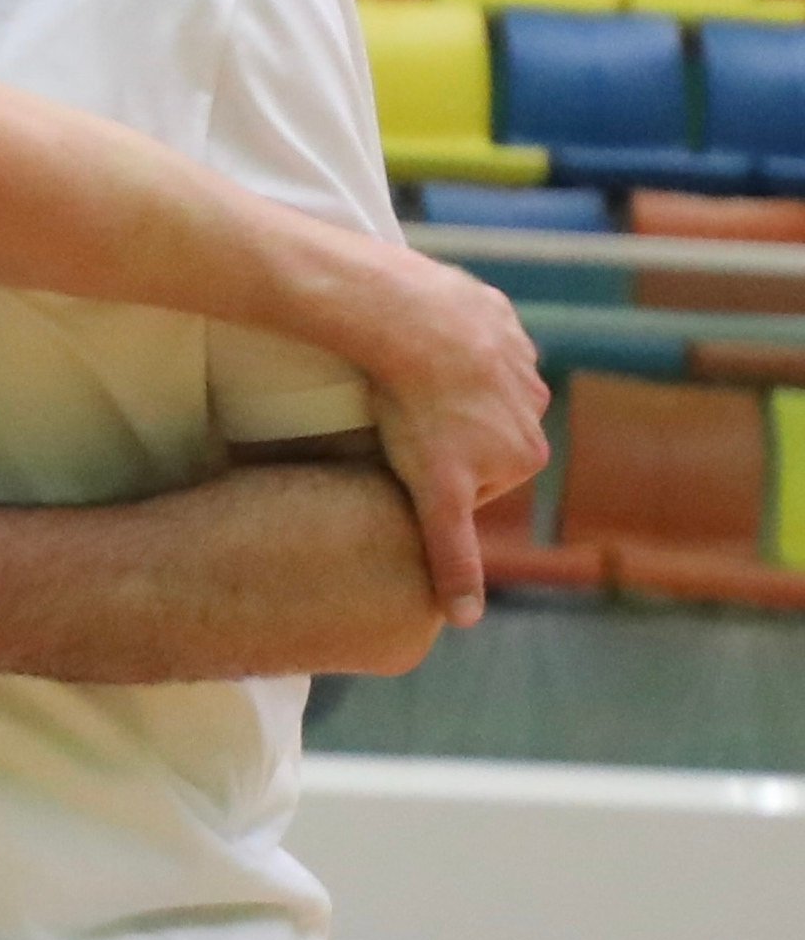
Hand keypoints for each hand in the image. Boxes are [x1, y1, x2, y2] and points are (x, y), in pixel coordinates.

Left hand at [353, 255, 547, 627]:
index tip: (408, 469)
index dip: (431, 484)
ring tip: (405, 393)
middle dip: (438, 444)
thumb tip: (466, 620)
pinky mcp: (497, 320)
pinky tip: (417, 355)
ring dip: (438, 399)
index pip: (471, 490)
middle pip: (472, 445)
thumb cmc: (421, 411)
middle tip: (402, 431)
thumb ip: (454, 557)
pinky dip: (438, 356)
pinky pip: (461, 350)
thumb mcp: (436, 497)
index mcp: (529, 455)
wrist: (414, 321)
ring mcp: (521, 360)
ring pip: (466, 398)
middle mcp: (536, 409)